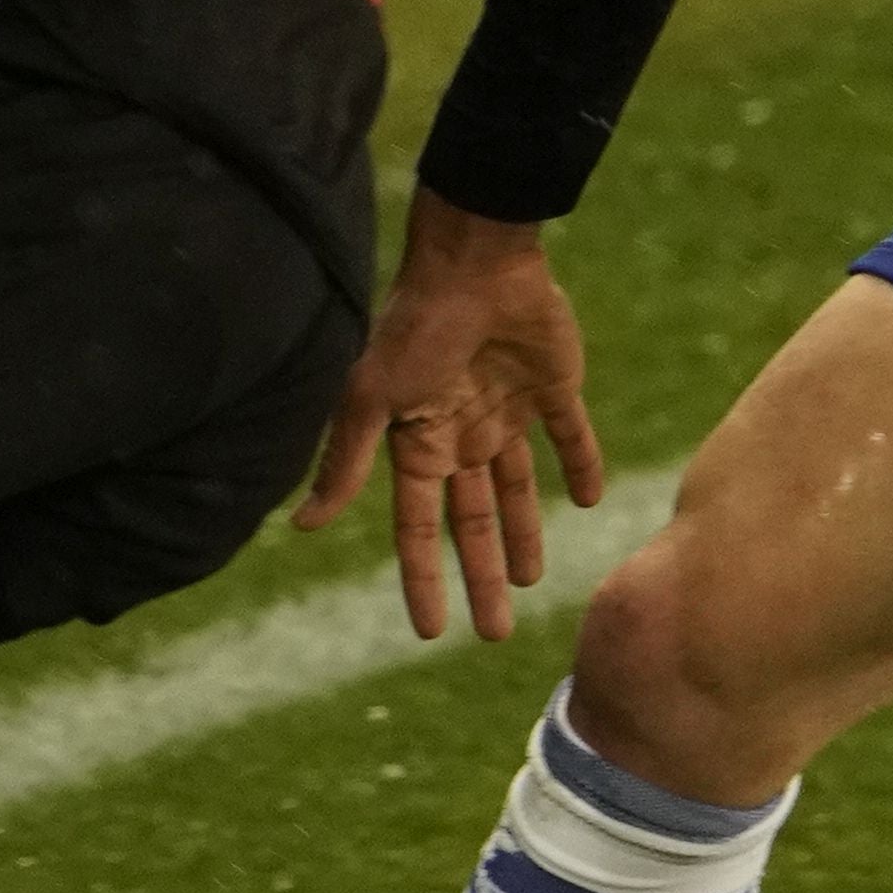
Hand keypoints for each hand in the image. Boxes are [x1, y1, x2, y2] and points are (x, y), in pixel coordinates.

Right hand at [295, 192, 606, 639]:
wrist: (478, 261)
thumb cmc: (418, 329)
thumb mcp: (374, 401)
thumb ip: (346, 463)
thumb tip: (301, 526)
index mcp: (419, 442)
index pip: (421, 527)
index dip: (424, 577)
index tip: (430, 630)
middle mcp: (462, 433)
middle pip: (473, 521)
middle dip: (482, 575)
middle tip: (495, 631)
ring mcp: (508, 410)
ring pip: (520, 489)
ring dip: (526, 533)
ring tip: (534, 582)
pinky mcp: (553, 385)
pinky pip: (571, 436)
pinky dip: (582, 465)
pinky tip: (590, 498)